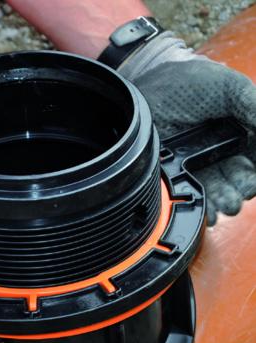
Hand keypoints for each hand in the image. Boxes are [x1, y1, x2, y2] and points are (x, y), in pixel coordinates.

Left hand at [118, 32, 255, 224]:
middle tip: (245, 191)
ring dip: (228, 201)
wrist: (145, 92)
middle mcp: (223, 150)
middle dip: (247, 188)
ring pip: (221, 190)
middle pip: (244, 177)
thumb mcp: (229, 88)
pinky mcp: (178, 173)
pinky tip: (210, 211)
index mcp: (241, 129)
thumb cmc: (187, 83)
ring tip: (229, 205)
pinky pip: (194, 193)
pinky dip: (205, 205)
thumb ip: (254, 106)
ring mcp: (200, 163)